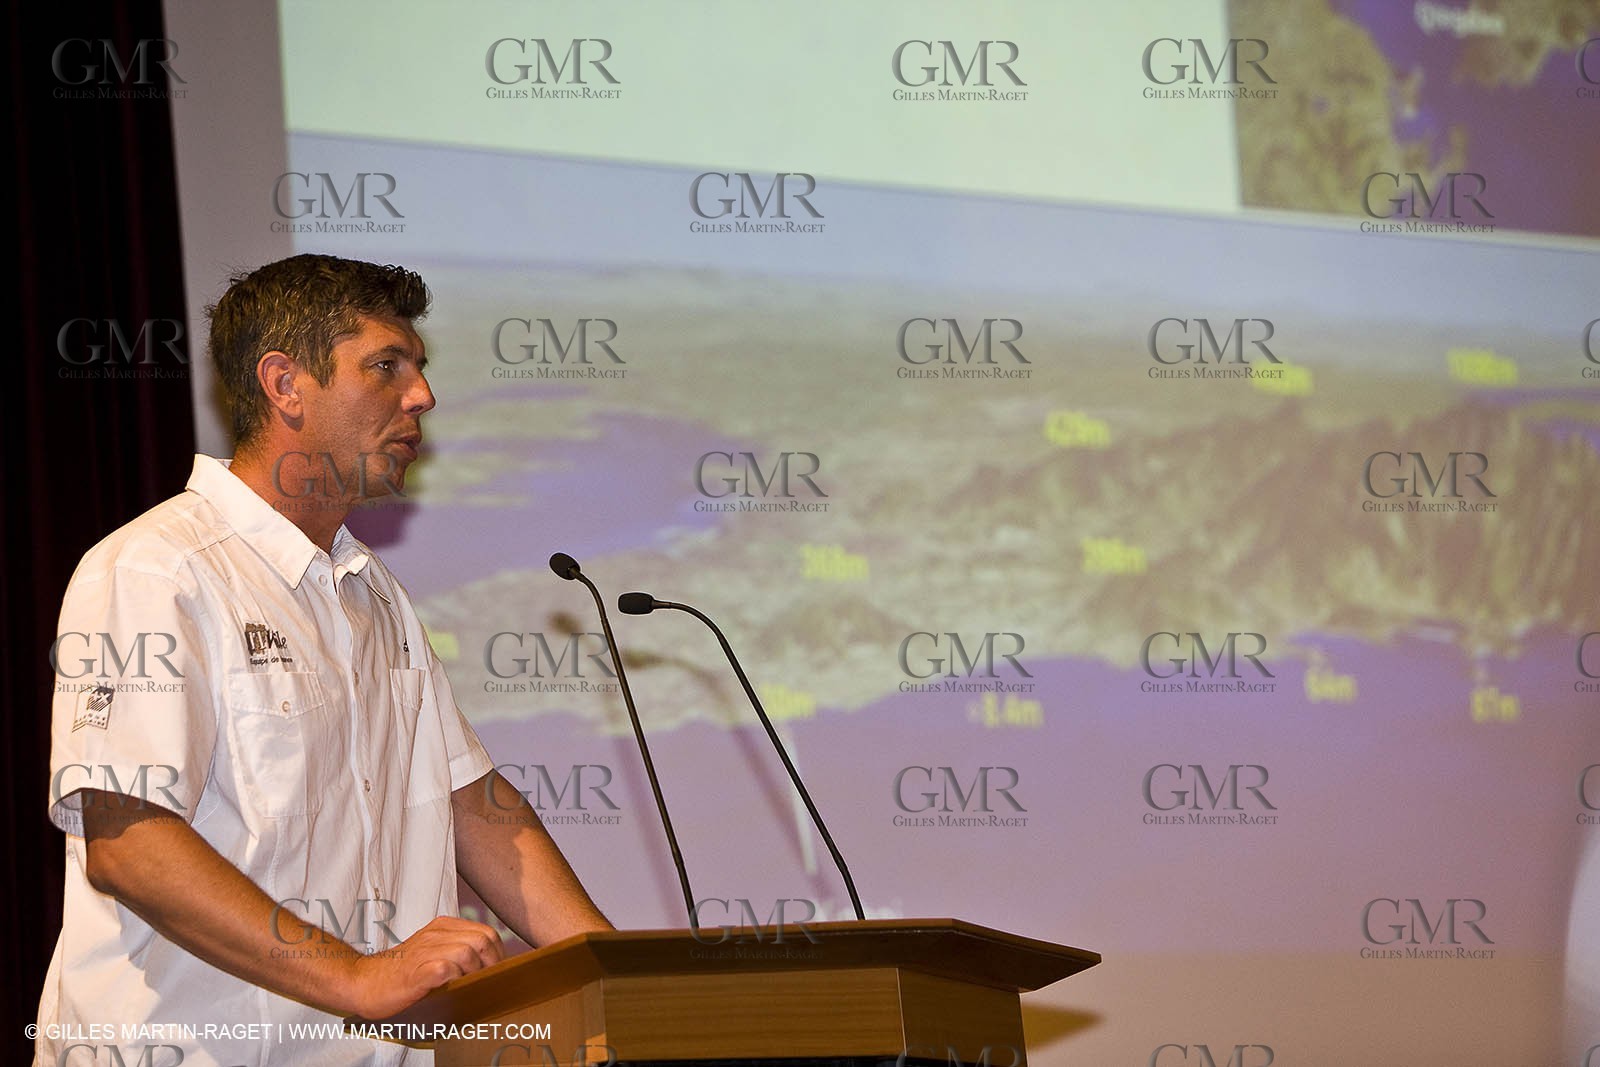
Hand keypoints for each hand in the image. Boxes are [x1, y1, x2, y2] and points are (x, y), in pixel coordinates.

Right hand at [342, 915, 505, 1019]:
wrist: (363, 982)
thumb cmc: (400, 973)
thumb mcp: (432, 952)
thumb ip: (457, 950)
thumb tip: (489, 966)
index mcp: (443, 927)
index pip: (487, 933)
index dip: (497, 954)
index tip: (494, 972)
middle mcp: (436, 934)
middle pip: (483, 939)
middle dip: (491, 963)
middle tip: (485, 982)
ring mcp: (426, 951)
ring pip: (468, 952)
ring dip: (473, 972)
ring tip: (466, 986)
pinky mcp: (417, 971)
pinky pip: (446, 969)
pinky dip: (454, 980)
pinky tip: (449, 988)